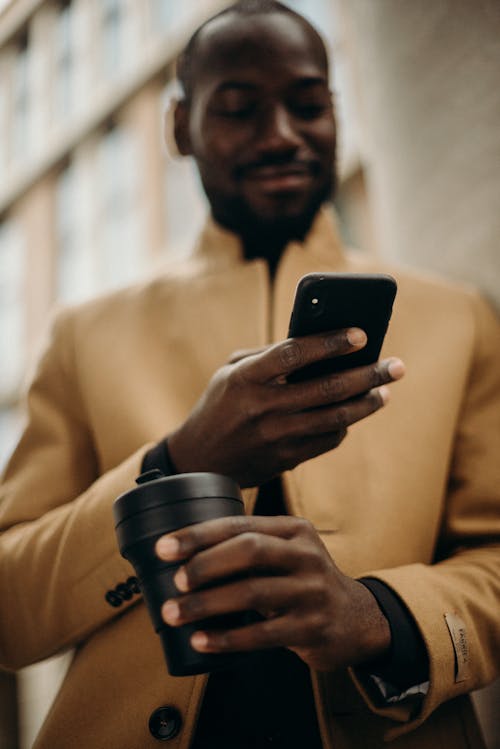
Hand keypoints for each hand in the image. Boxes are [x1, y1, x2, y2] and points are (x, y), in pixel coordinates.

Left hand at [156, 515, 390, 670]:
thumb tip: (183, 557)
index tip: (165, 547)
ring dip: (206, 604)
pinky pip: (263, 634)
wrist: (356, 620)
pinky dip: (227, 638)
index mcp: (294, 529)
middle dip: (204, 564)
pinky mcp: (313, 627)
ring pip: (252, 593)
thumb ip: (249, 548)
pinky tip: (202, 640)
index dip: (199, 535)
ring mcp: (312, 591)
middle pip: (248, 550)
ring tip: (175, 613)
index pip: (240, 524)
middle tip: (174, 581)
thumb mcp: (287, 554)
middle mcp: (306, 554)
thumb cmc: (303, 583)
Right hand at [168, 328, 404, 486]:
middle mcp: (262, 407)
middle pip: (326, 388)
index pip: (294, 353)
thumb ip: (268, 356)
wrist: (200, 461)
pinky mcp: (286, 459)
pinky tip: (356, 412)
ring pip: (335, 418)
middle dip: (368, 375)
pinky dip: (345, 426)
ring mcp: (276, 436)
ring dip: (366, 403)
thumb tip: (316, 344)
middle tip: (396, 365)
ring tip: (385, 390)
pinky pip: (327, 440)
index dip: (330, 343)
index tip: (362, 334)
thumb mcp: (230, 372)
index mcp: (246, 378)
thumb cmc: (219, 405)